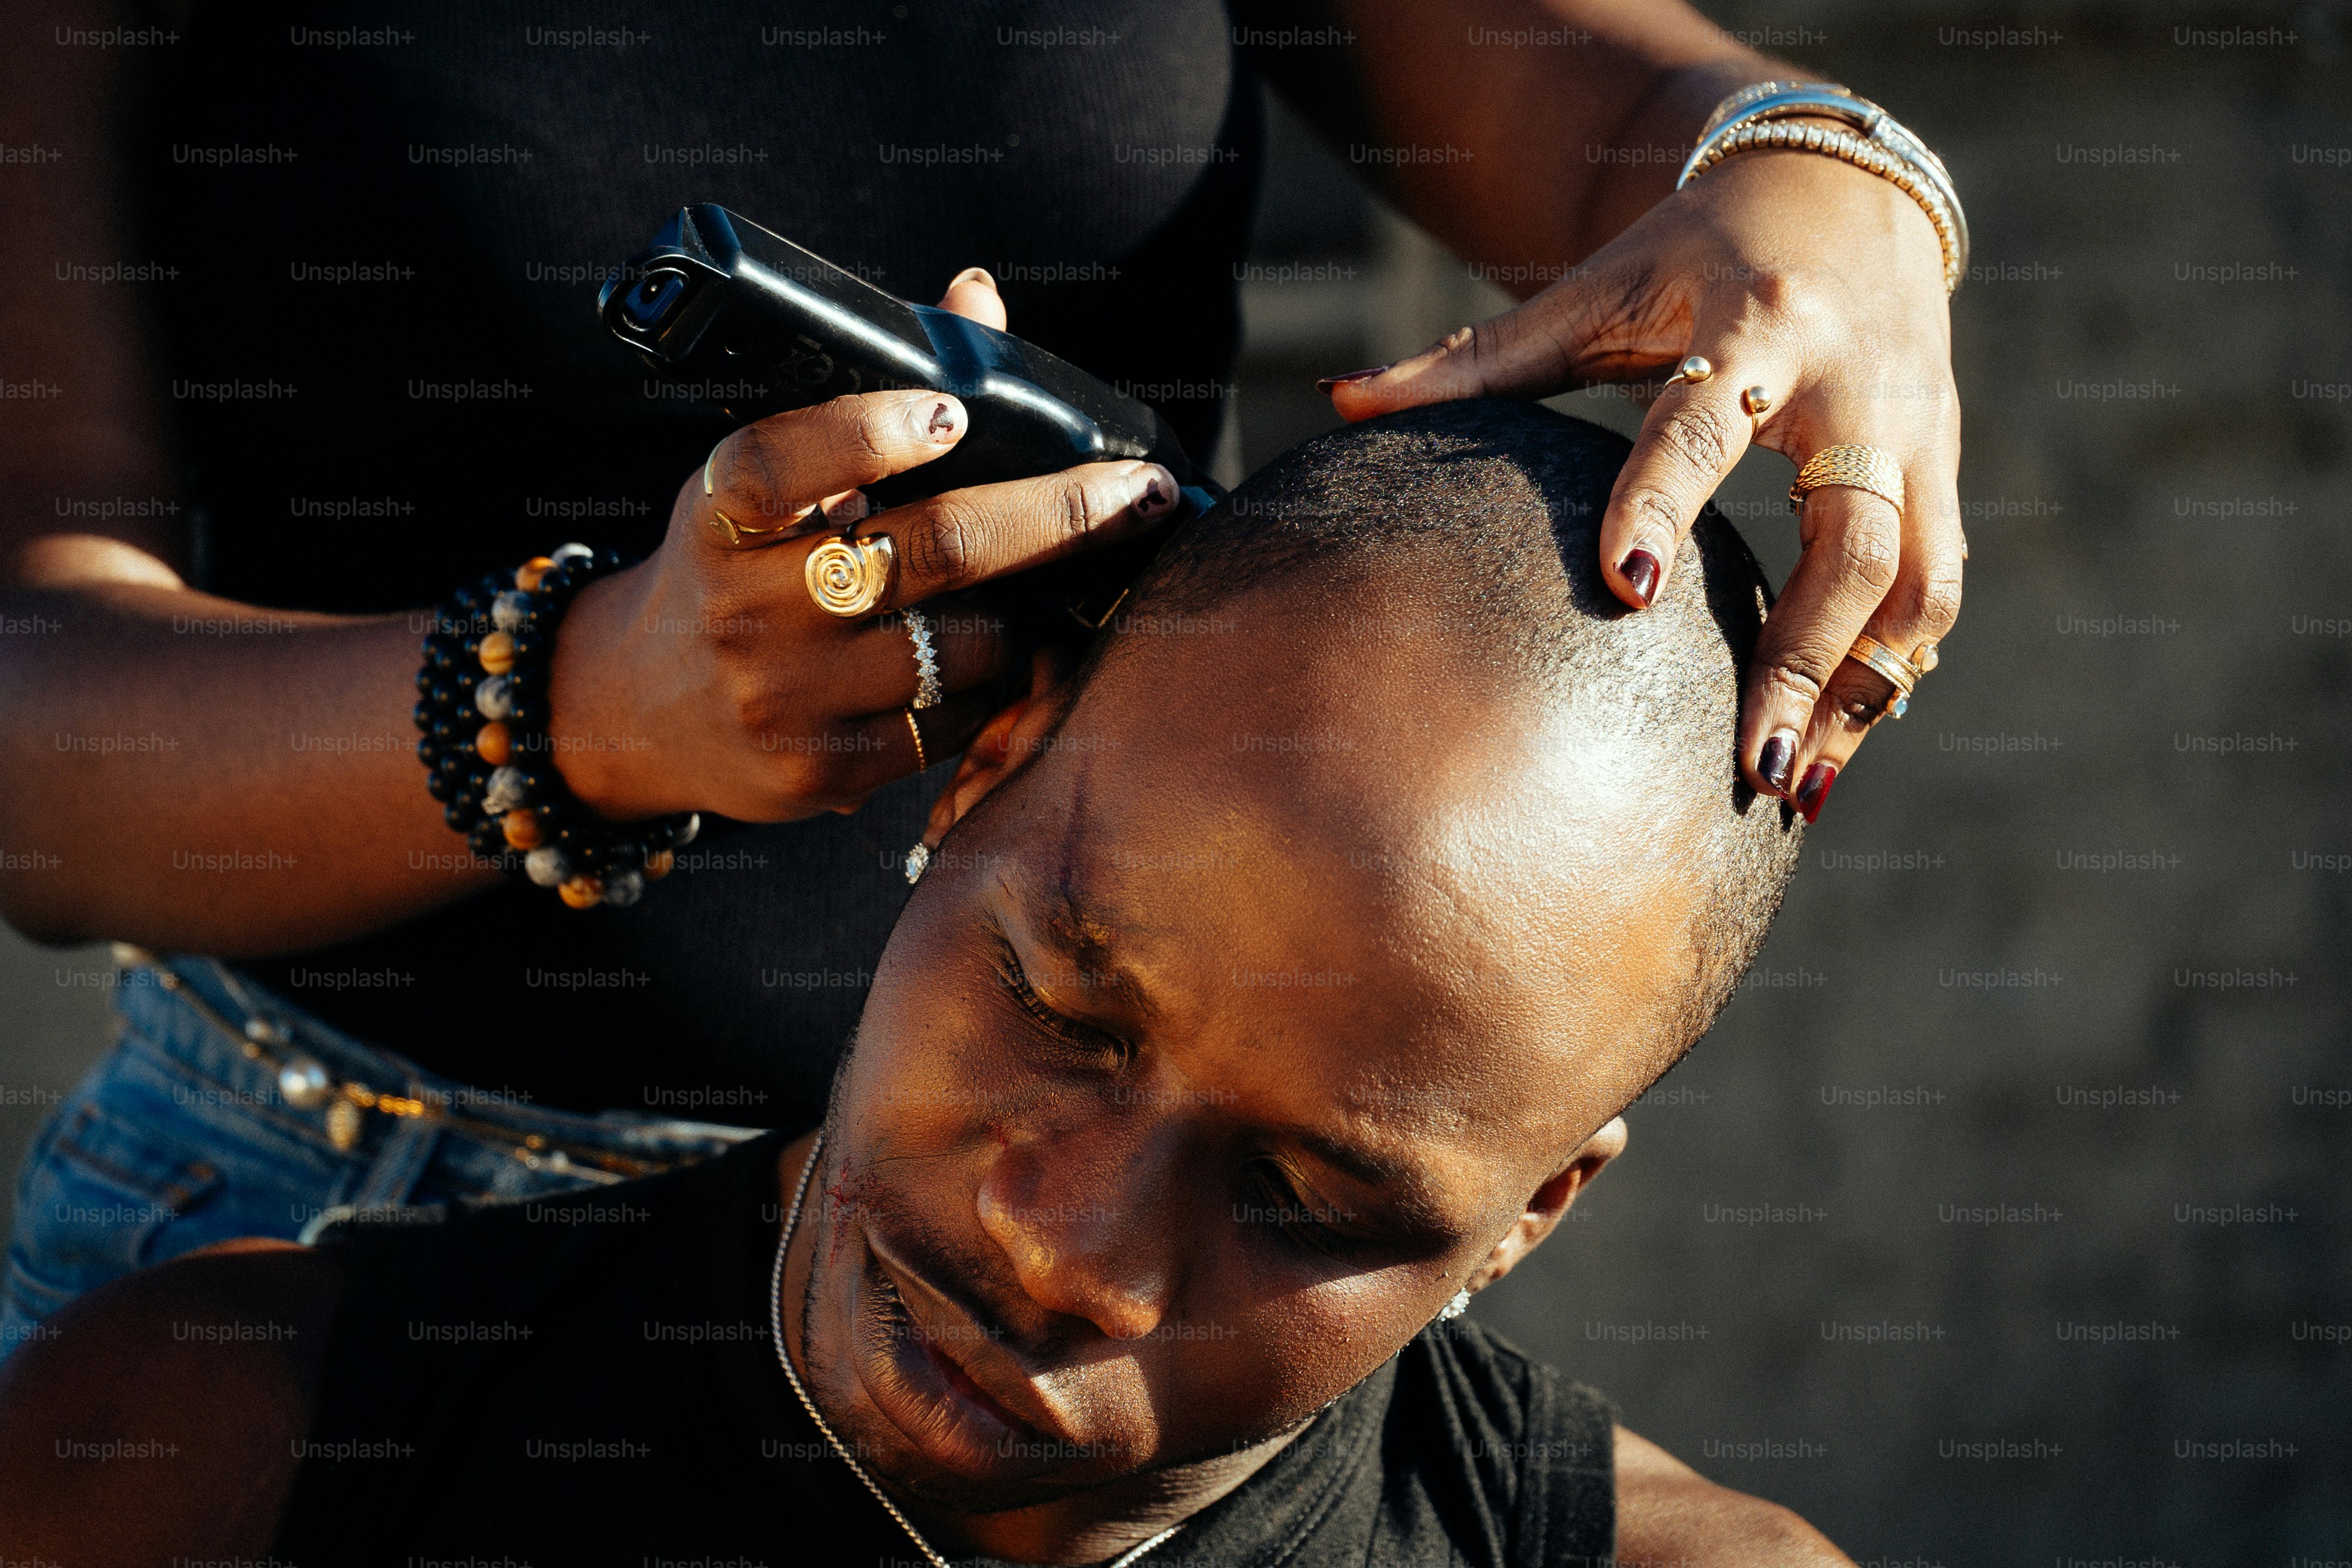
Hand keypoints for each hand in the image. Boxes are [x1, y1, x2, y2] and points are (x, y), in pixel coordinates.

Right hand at [548, 270, 1178, 821]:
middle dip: (1058, 515)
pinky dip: (996, 686)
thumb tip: (975, 294)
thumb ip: (868, 396)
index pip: (783, 461)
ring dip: (1025, 612)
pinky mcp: (825, 771)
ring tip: (1039, 592)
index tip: (951, 412)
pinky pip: (957, 722)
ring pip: (969, 643)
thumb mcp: (764, 479)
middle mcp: (745, 608)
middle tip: (1138, 492)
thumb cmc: (729, 566)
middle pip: (935, 549)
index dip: (871, 430)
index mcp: (718, 517)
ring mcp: (786, 698)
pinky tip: (999, 660)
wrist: (637, 708)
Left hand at [1323, 144, 1962, 821]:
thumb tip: (1338, 403)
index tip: (1625, 589)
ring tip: (1795, 788)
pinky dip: (1889, 674)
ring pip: (1919, 583)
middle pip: (1857, 536)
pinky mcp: (1942, 470)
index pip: (1707, 421)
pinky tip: (1831, 752)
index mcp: (1757, 325)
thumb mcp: (1593, 289)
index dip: (1666, 499)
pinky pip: (1934, 592)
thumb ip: (1476, 359)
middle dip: (1806, 653)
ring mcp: (1919, 433)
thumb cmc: (1692, 250)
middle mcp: (1858, 385)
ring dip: (1862, 691)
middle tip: (1750, 760)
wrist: (1847, 188)